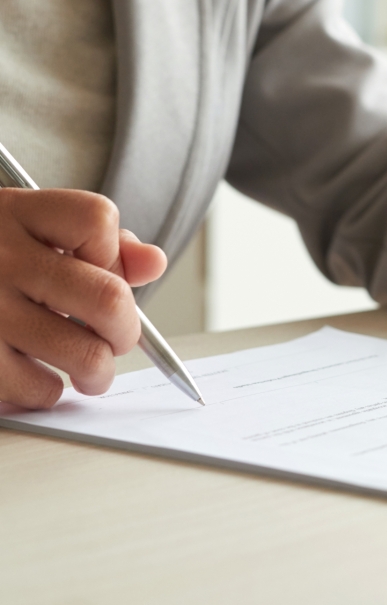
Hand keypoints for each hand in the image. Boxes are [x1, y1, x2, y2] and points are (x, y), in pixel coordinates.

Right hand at [0, 189, 166, 408]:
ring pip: (83, 354)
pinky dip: (48, 391)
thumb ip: (98, 240)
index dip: (112, 252)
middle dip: (126, 330)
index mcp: (15, 213)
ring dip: (98, 371)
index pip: (96, 219)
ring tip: (90, 369)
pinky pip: (37, 389)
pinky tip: (35, 376)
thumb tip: (153, 263)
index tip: (100, 269)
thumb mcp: (26, 225)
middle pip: (107, 297)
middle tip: (117, 340)